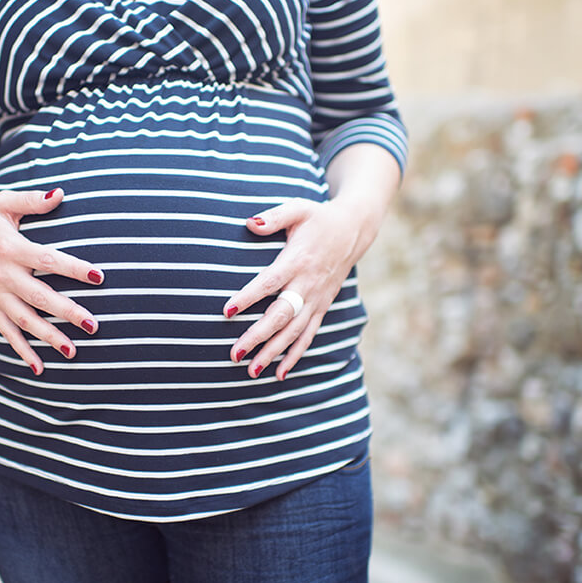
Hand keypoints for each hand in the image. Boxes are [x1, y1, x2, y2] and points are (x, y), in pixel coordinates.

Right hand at [0, 184, 104, 374]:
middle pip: (39, 296)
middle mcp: (2, 274)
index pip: (47, 260)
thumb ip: (32, 201)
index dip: (73, 268)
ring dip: (48, 337)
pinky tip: (40, 368)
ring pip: (24, 320)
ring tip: (74, 351)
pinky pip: (7, 332)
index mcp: (10, 247)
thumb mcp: (4, 202)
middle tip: (93, 325)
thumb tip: (60, 194)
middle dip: (66, 312)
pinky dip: (21, 351)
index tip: (98, 276)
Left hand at [222, 195, 383, 380]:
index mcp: (298, 260)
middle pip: (281, 315)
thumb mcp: (298, 209)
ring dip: (274, 353)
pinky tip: (280, 373)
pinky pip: (309, 335)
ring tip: (252, 371)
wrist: (353, 230)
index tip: (228, 310)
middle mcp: (307, 284)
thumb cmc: (318, 218)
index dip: (249, 296)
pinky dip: (296, 355)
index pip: (270, 282)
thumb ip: (273, 217)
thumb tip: (249, 224)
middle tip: (235, 353)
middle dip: (258, 336)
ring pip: (294, 331)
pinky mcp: (322, 307)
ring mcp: (316, 299)